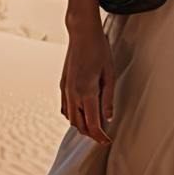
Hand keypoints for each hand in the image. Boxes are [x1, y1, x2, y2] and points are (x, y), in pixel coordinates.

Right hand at [61, 20, 114, 144]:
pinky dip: (73, 116)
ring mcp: (65, 89)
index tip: (107, 141)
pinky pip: (65, 108)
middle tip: (103, 136)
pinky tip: (82, 114)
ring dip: (81, 126)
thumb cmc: (99, 50)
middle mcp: (73, 93)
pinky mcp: (62, 85)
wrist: (82, 33)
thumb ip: (108, 98)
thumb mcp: (110, 74)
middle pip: (79, 124)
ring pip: (71, 118)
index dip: (100, 136)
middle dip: (90, 134)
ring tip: (94, 127)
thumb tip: (108, 118)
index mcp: (87, 91)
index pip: (92, 123)